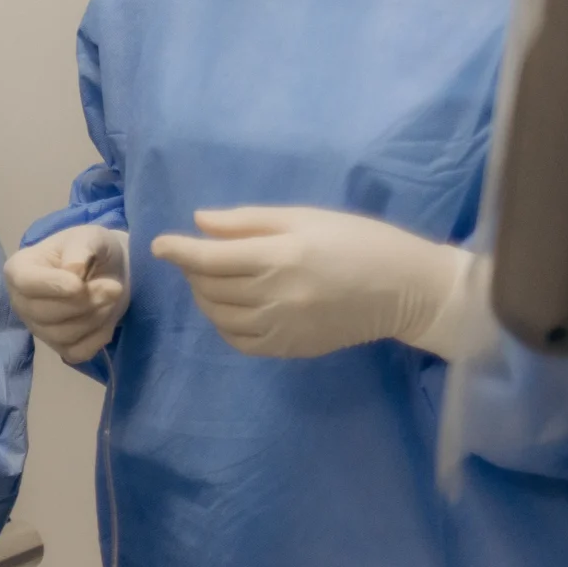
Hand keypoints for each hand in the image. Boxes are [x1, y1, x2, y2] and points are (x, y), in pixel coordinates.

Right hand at [4, 224, 130, 363]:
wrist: (110, 270)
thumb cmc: (91, 249)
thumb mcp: (89, 236)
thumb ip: (80, 248)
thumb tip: (73, 270)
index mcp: (19, 269)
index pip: (25, 283)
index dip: (53, 286)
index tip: (80, 284)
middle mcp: (21, 302)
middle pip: (45, 313)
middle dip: (84, 302)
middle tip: (113, 287)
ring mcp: (39, 328)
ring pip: (63, 334)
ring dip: (96, 317)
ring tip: (111, 297)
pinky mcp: (60, 347)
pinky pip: (78, 352)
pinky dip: (98, 336)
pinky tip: (106, 318)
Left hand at [151, 206, 488, 361]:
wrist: (408, 290)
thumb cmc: (358, 241)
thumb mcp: (304, 218)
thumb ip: (249, 221)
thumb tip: (199, 223)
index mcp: (280, 257)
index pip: (210, 258)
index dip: (178, 250)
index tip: (159, 245)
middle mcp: (277, 296)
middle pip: (210, 288)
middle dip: (192, 271)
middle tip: (198, 257)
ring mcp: (284, 327)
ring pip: (220, 317)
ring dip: (205, 298)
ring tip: (213, 281)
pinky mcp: (293, 348)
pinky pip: (241, 342)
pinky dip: (224, 325)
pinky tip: (232, 309)